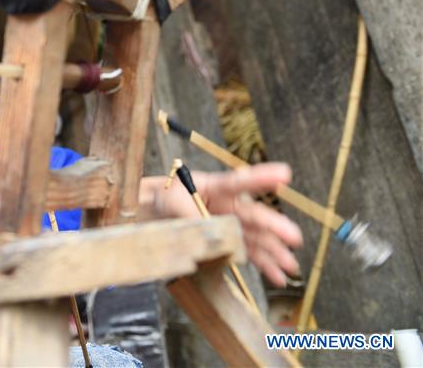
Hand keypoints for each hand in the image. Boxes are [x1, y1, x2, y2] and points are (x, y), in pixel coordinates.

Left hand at [154, 163, 302, 286]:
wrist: (156, 212)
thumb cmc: (166, 198)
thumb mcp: (171, 201)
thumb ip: (190, 214)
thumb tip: (208, 233)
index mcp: (217, 187)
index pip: (240, 182)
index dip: (262, 178)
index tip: (284, 174)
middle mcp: (229, 206)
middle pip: (254, 216)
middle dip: (275, 226)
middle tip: (293, 236)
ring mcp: (232, 225)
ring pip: (257, 237)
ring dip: (275, 252)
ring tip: (290, 265)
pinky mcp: (229, 242)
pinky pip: (249, 253)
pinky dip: (263, 266)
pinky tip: (277, 275)